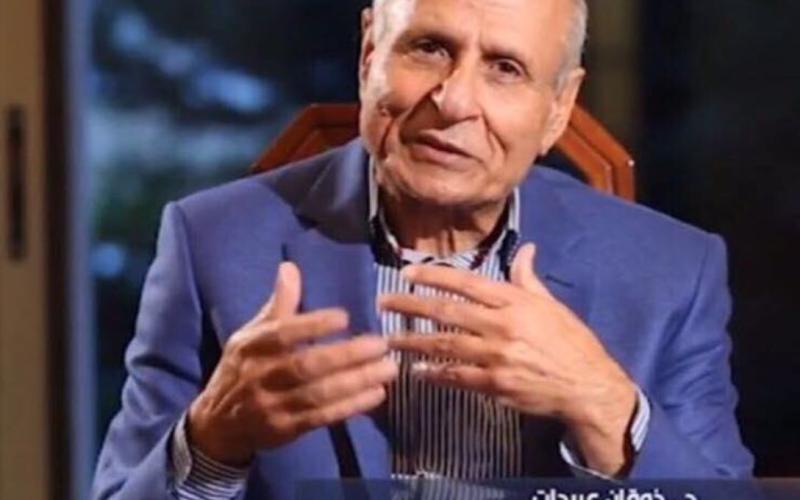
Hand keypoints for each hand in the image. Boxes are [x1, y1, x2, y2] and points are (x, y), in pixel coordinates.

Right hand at [188, 262, 397, 465]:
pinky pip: (321, 418)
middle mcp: (259, 376)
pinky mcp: (285, 430)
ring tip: (388, 369)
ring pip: (318, 394)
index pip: (282, 334)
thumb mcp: (252, 334)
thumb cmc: (244, 368)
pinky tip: (376, 395)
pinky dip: (350, 407)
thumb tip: (289, 267)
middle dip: (346, 355)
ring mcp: (272, 406)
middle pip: (306, 365)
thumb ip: (278, 304)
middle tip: (381, 344)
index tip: (345, 316)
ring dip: (356, 382)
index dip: (313, 325)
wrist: (218, 424)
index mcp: (251, 346)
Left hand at [381, 243, 636, 475]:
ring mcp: (497, 356)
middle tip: (383, 302)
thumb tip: (525, 248)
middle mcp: (502, 325)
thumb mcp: (551, 304)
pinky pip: (458, 377)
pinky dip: (435, 374)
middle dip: (411, 306)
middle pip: (447, 311)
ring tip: (389, 339)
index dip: (433, 277)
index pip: (466, 283)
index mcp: (515, 301)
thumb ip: (528, 278)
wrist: (587, 385)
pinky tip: (416, 371)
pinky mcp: (495, 384)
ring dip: (413, 341)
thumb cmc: (570, 341)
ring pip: (445, 345)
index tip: (406, 274)